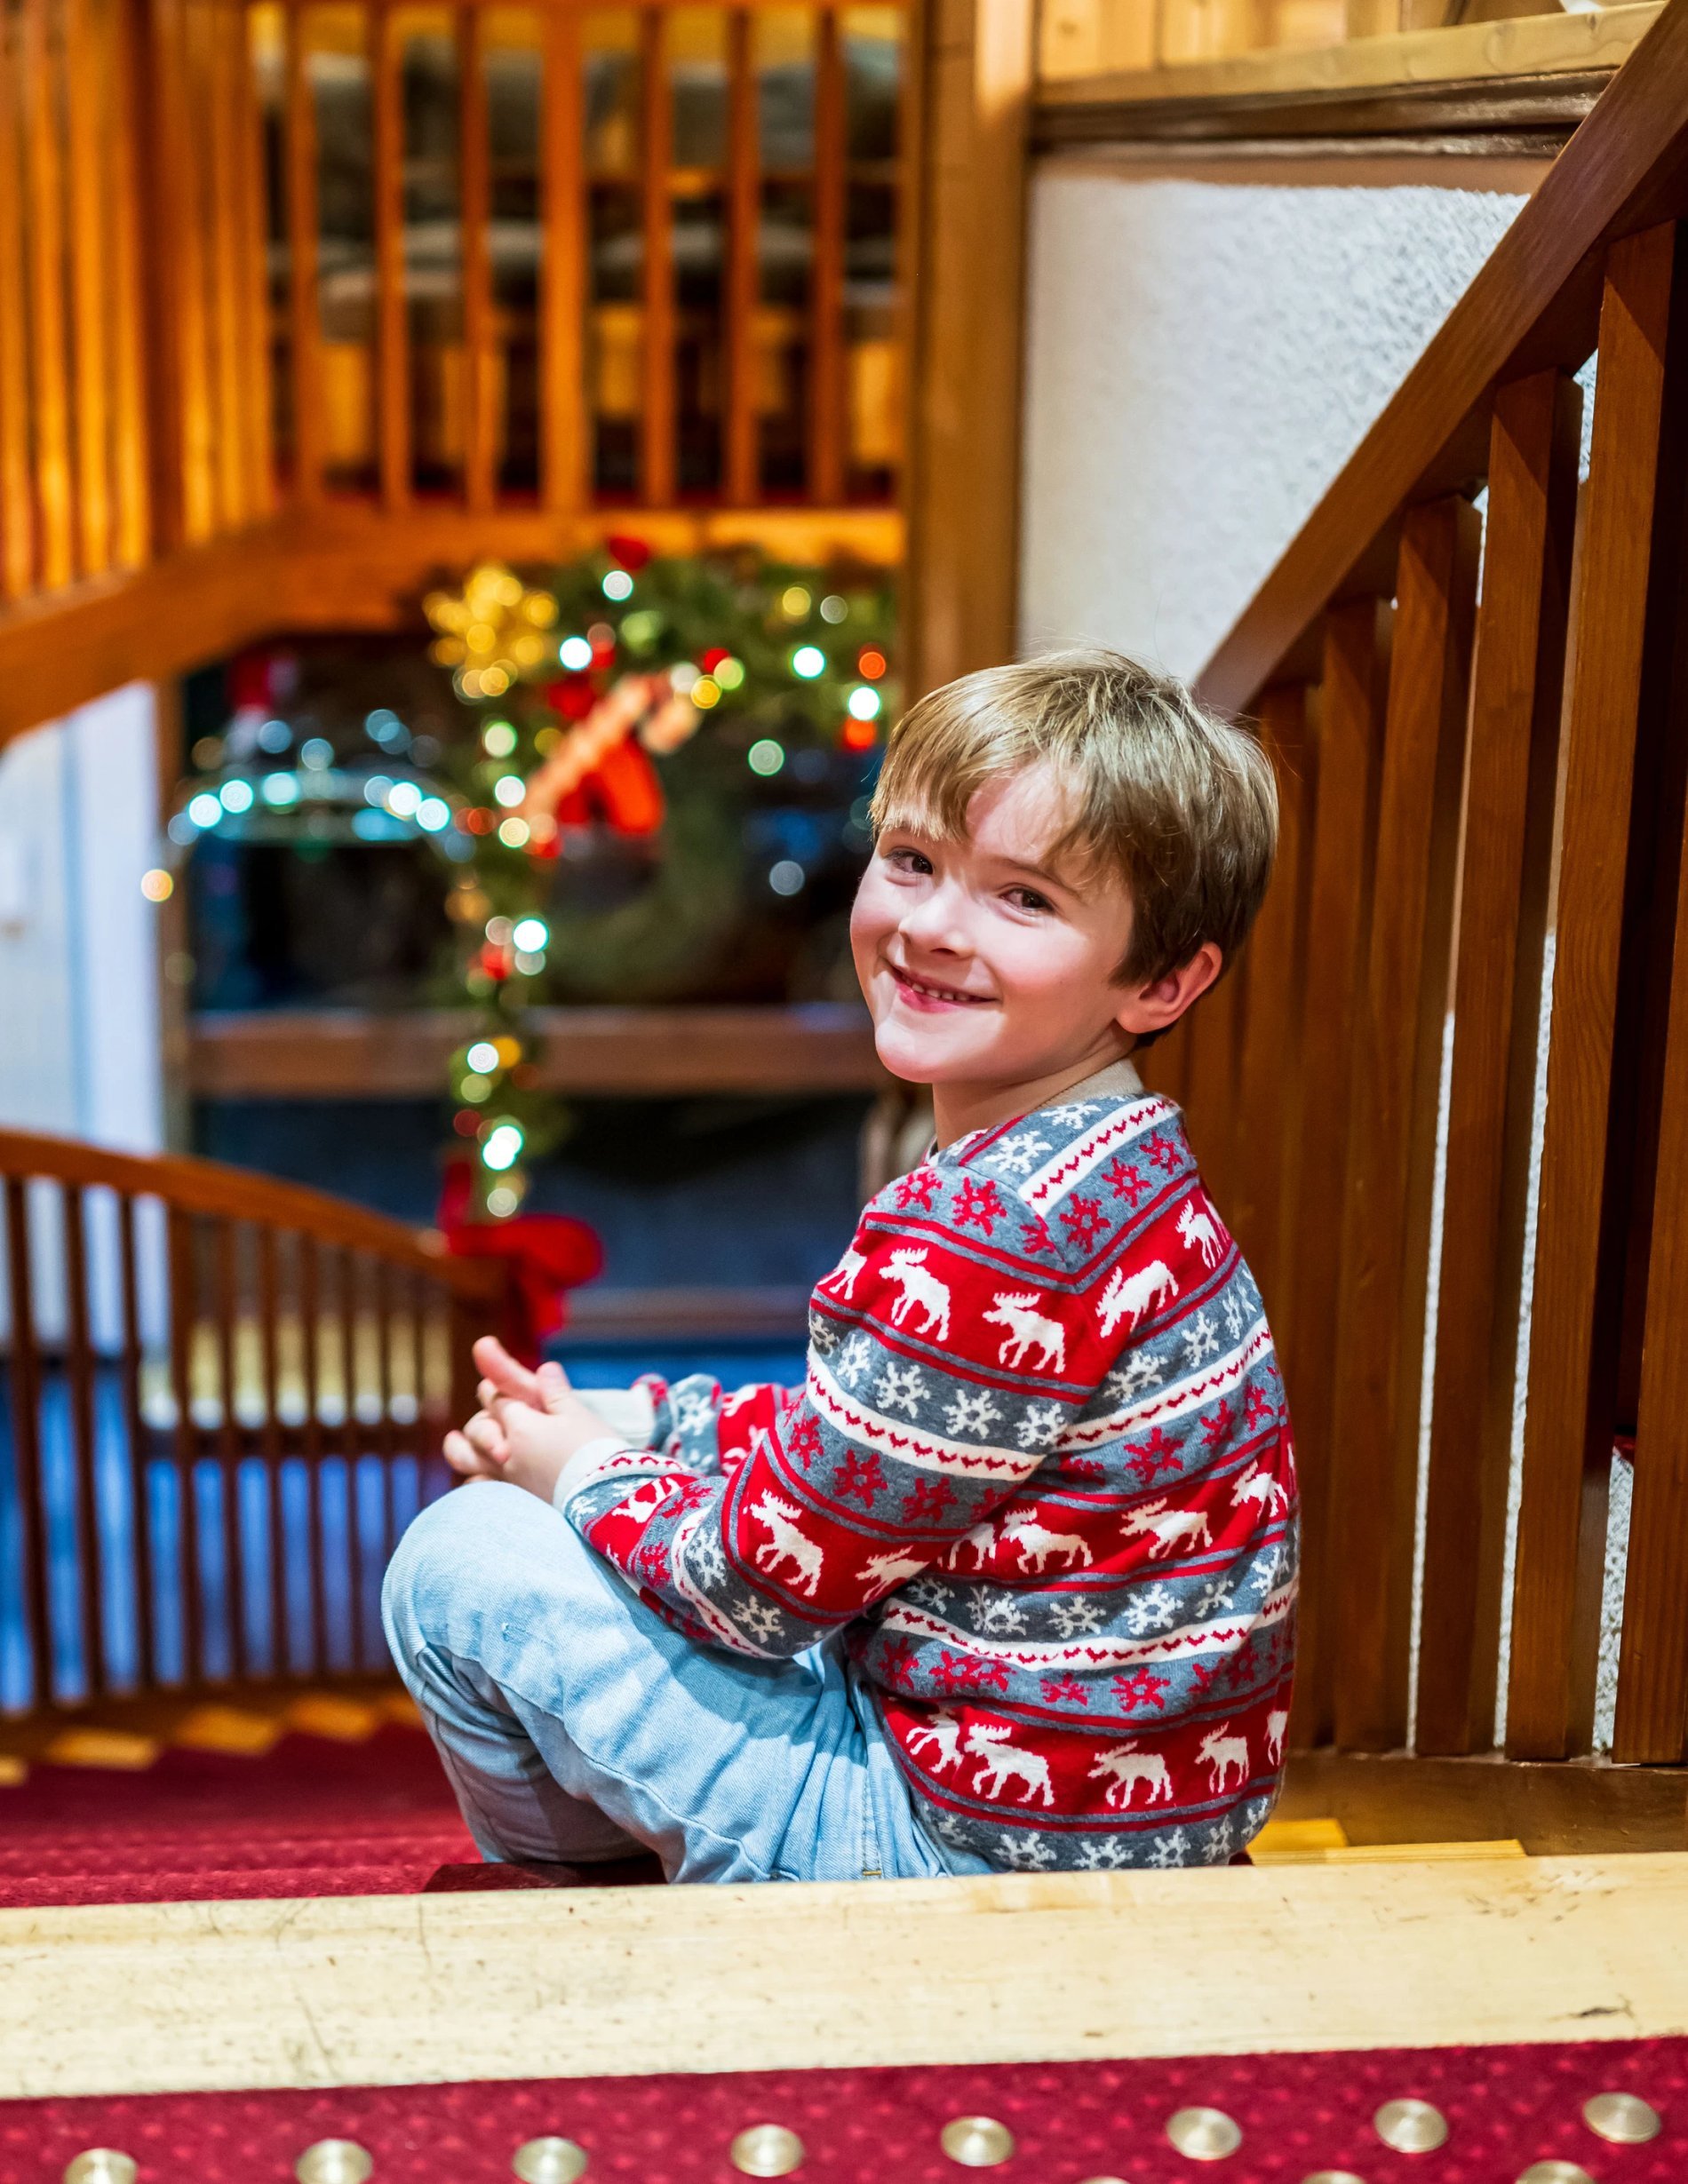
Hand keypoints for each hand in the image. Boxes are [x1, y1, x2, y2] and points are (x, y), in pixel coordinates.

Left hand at [443, 1338, 616, 1502]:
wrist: (606, 1499)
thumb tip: (544, 1367)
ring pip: (466, 1458)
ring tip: (453, 1440)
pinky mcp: (513, 1501)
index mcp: (520, 1425)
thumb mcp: (578, 1413)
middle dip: (484, 1413)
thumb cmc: (596, 1452)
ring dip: (459, 1446)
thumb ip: (555, 1391)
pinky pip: (480, 1489)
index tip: (500, 1379)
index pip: (497, 1397)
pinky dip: (474, 1480)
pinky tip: (476, 1477)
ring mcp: (505, 1479)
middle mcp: (505, 1452)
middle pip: (478, 1425)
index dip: (499, 1385)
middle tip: (492, 1407)